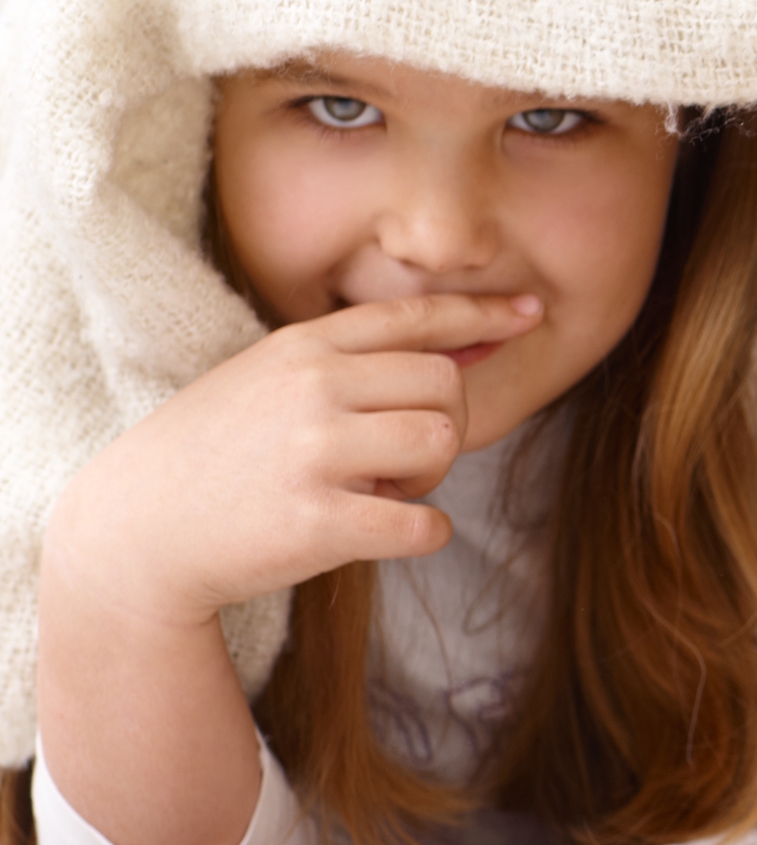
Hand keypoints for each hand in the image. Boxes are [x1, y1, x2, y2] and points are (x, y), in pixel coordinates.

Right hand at [47, 292, 541, 626]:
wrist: (137, 530)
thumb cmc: (218, 452)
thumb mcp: (270, 380)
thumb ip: (356, 361)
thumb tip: (467, 350)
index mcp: (302, 348)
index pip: (414, 316)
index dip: (482, 313)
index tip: (531, 312)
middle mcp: (311, 388)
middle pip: (446, 384)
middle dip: (442, 423)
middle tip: (395, 457)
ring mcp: (314, 453)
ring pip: (441, 443)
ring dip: (429, 476)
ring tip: (380, 489)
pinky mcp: (318, 522)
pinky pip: (424, 524)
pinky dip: (422, 533)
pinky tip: (384, 530)